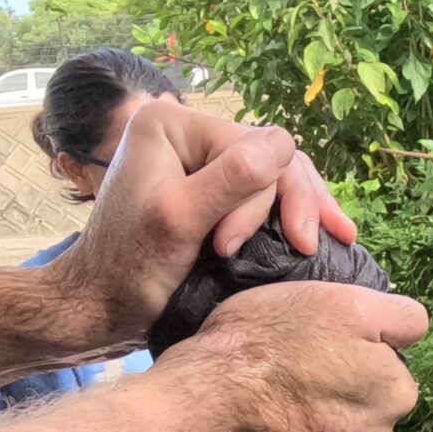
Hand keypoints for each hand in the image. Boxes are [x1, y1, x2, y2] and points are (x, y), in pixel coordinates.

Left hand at [41, 96, 356, 354]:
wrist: (97, 307)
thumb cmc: (128, 269)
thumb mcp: (180, 219)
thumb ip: (232, 179)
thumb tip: (285, 143)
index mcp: (171, 123)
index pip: (251, 146)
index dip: (259, 197)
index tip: (232, 247)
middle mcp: (186, 132)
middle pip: (268, 157)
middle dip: (292, 201)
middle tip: (314, 245)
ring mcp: (197, 161)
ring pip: (272, 176)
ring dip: (299, 209)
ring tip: (334, 239)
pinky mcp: (206, 191)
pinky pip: (260, 194)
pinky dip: (286, 216)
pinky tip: (317, 234)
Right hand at [175, 281, 425, 431]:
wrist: (204, 406)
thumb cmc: (267, 342)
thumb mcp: (340, 301)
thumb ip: (396, 317)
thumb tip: (413, 332)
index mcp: (397, 390)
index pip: (398, 347)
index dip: (362, 333)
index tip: (326, 332)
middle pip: (374, 388)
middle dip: (349, 374)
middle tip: (300, 358)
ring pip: (347, 417)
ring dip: (327, 405)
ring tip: (283, 388)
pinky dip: (305, 429)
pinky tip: (273, 414)